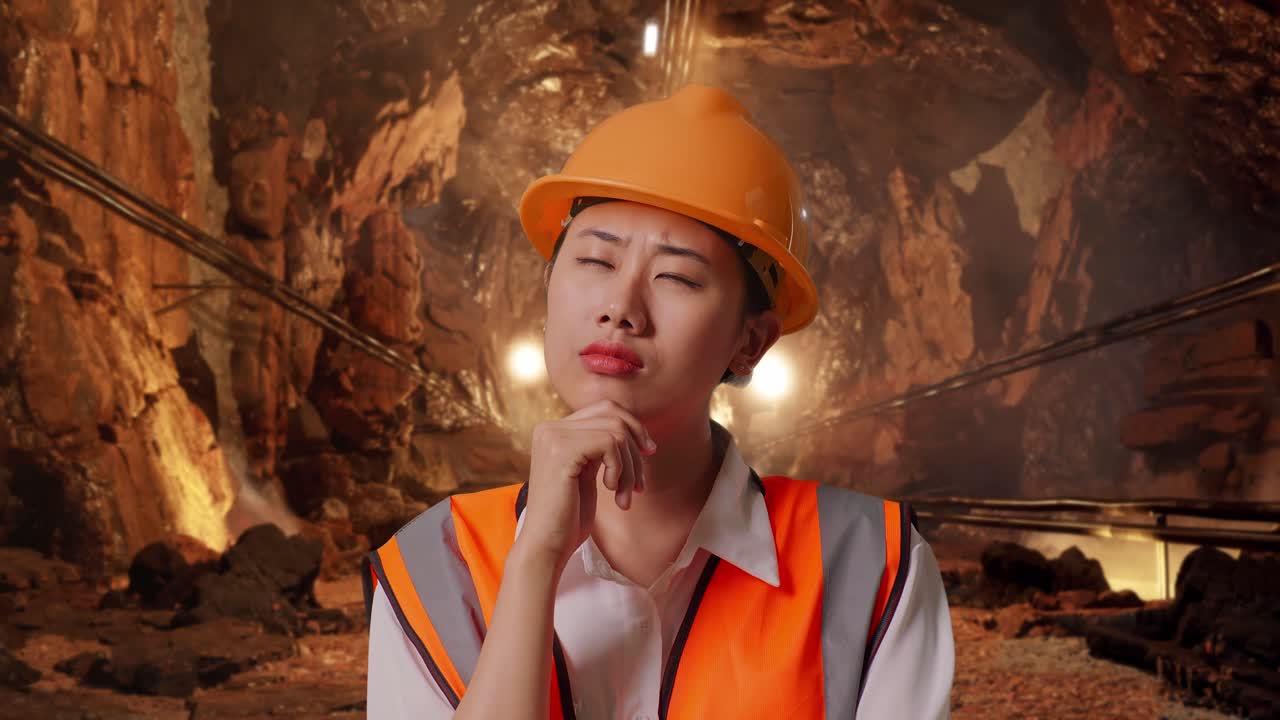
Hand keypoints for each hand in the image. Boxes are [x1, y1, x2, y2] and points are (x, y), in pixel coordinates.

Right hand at [517, 399, 656, 569]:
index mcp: (554, 431)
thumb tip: (638, 431)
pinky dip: (620, 469)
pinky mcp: (562, 450)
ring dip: (630, 467)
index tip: (648, 453)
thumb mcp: (587, 473)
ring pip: (616, 431)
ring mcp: (553, 436)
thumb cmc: (568, 517)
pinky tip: (610, 491)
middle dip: (635, 448)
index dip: (633, 428)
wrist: (546, 546)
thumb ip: (600, 448)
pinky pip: (610, 443)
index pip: (605, 409)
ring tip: (625, 495)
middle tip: (639, 483)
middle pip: (613, 415)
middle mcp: (549, 428)